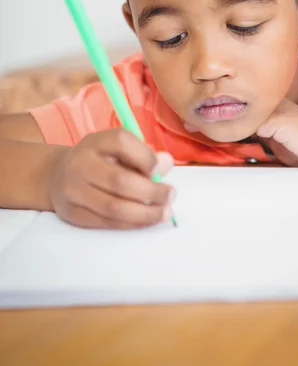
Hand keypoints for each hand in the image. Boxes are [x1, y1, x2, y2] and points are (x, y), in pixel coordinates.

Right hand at [48, 129, 174, 228]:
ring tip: (163, 213)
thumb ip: (144, 154)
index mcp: (96, 141)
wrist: (58, 175)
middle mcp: (80, 163)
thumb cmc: (100, 160)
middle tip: (171, 196)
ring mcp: (73, 190)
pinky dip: (131, 224)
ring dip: (145, 214)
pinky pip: (106, 223)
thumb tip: (166, 164)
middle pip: (120, 181)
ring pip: (114, 208)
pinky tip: (145, 220)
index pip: (121, 142)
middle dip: (152, 192)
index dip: (145, 157)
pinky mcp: (72, 213)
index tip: (160, 170)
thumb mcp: (119, 149)